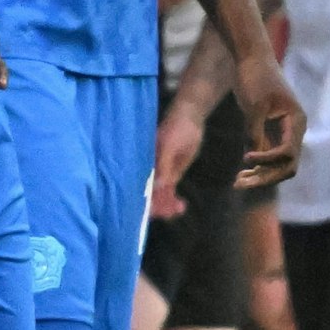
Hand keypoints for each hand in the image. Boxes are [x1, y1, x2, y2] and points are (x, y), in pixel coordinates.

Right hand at [151, 104, 204, 218]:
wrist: (190, 118)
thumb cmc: (177, 128)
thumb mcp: (170, 146)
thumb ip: (163, 166)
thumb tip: (155, 186)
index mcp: (145, 161)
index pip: (140, 184)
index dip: (144, 200)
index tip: (153, 211)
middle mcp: (149, 168)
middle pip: (148, 192)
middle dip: (157, 206)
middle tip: (171, 211)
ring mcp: (160, 171)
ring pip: (159, 194)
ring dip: (167, 204)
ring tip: (180, 208)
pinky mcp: (170, 173)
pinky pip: (169, 190)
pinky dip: (173, 199)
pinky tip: (180, 205)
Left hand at [234, 52, 304, 187]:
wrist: (250, 57)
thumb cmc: (254, 77)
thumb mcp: (254, 106)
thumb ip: (255, 132)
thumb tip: (253, 157)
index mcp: (295, 122)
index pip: (288, 154)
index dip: (268, 161)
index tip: (246, 158)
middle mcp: (293, 130)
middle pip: (286, 165)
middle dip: (265, 176)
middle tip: (240, 183)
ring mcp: (283, 131)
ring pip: (277, 162)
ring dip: (261, 174)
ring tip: (238, 182)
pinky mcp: (270, 129)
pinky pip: (268, 152)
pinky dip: (257, 163)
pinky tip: (242, 171)